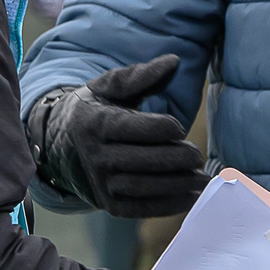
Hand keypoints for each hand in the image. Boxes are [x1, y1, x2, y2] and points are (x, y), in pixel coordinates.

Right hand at [26, 53, 207, 218]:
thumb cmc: (99, 109)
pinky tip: (192, 197)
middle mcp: (95, 156)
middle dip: (175, 159)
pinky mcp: (109, 204)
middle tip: (197, 156)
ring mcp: (101, 183)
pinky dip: (168, 206)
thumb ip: (141, 75)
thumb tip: (173, 61)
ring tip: (203, 179)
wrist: (66, 144)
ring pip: (143, 186)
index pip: (132, 128)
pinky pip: (141, 208)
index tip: (178, 127)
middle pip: (141, 160)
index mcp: (95, 124)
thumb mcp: (111, 88)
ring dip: (177, 185)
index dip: (160, 128)